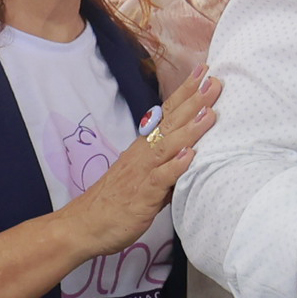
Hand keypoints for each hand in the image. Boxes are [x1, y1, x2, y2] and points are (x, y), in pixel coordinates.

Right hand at [57, 67, 219, 260]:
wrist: (83, 225)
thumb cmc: (118, 200)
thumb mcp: (146, 175)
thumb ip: (168, 162)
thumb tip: (193, 150)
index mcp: (145, 147)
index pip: (168, 114)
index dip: (186, 93)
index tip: (205, 72)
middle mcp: (144, 154)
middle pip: (170, 122)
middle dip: (193, 101)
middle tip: (213, 79)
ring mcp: (142, 173)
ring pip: (167, 145)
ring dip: (189, 128)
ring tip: (209, 111)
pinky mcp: (142, 194)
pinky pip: (161, 178)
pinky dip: (175, 166)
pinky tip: (190, 154)